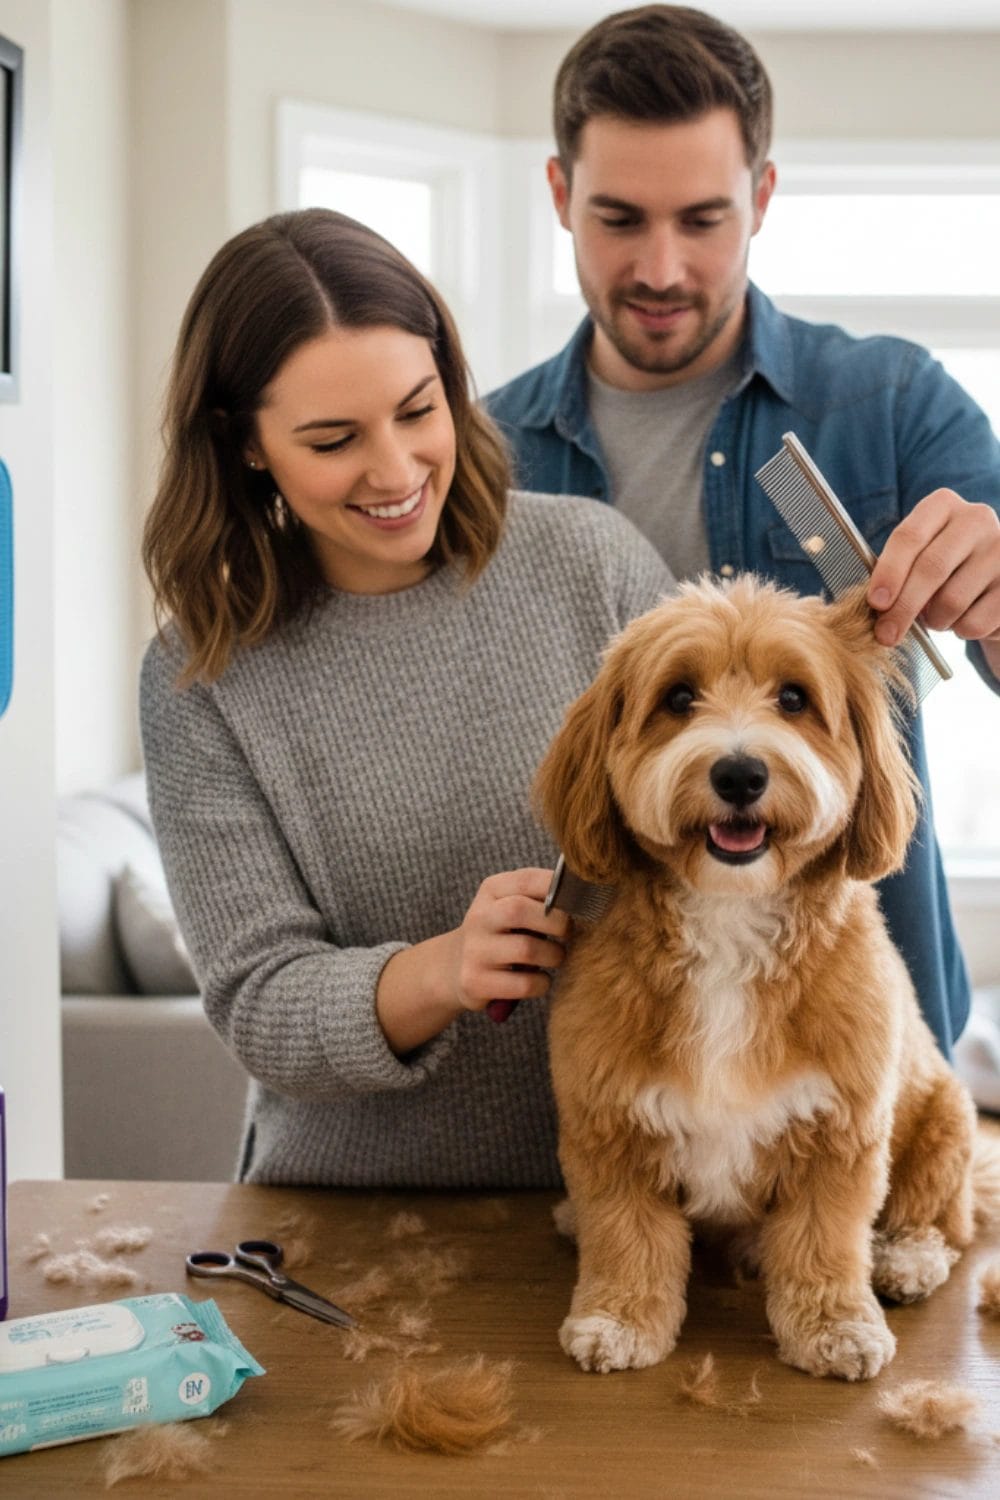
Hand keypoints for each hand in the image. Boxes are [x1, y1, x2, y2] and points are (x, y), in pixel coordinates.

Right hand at [447, 868, 569, 1014]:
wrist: (455, 966)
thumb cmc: (502, 932)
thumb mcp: (512, 904)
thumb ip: (542, 896)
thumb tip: (588, 893)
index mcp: (492, 890)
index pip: (527, 879)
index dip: (558, 890)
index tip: (576, 902)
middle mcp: (479, 917)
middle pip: (519, 911)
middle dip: (556, 923)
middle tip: (567, 933)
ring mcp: (475, 950)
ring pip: (526, 949)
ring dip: (553, 955)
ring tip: (555, 957)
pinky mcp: (475, 981)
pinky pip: (524, 983)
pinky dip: (542, 983)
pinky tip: (540, 979)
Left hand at [867, 489, 999, 647]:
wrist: (992, 583)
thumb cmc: (943, 569)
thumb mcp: (918, 558)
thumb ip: (898, 573)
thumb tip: (880, 609)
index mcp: (943, 505)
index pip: (910, 536)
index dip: (889, 572)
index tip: (875, 602)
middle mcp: (977, 519)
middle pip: (931, 568)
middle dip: (903, 607)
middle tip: (886, 634)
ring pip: (952, 600)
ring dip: (935, 620)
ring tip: (937, 616)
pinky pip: (974, 622)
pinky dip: (960, 630)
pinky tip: (963, 618)